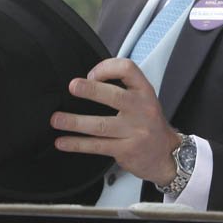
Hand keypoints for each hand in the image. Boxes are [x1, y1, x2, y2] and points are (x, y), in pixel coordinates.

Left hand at [50, 58, 180, 185]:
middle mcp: (142, 109)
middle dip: (91, 90)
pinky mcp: (126, 150)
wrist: (166, 155)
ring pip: (101, 125)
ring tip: (57, 119)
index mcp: (145, 91)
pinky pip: (97, 146)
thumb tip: (89, 80)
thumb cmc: (150, 124)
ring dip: (75, 122)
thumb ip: (124, 89)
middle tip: (73, 86)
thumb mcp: (144, 100)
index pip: (128, 70)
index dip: (108, 68)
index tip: (91, 74)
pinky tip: (63, 142)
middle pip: (114, 96)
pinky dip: (77, 144)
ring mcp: (134, 131)